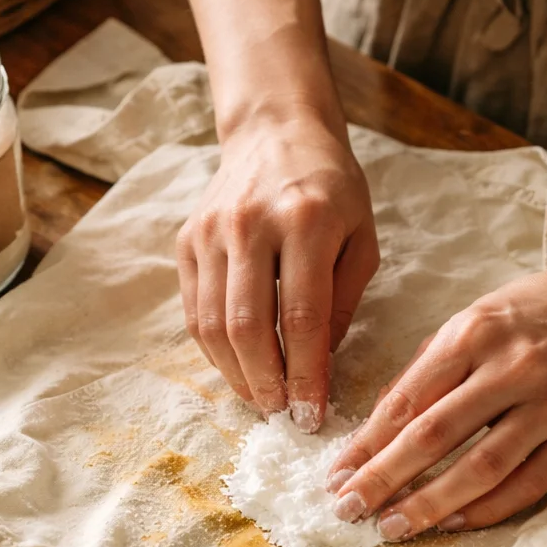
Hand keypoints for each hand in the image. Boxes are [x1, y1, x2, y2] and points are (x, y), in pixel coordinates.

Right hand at [177, 111, 379, 426]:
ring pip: (211, 324)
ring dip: (236, 374)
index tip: (313, 414)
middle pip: (248, 326)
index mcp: (306, 220)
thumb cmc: (331, 188)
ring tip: (262, 400)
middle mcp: (250, 224)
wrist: (275, 131)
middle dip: (266, 383)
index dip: (307, 374)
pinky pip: (193, 310)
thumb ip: (344, 300)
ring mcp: (210, 232)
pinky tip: (238, 369)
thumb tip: (320, 364)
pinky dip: (214, 350)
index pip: (302, 316)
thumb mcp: (361, 237)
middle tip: (283, 416)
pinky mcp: (186, 240)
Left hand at [327, 257, 546, 535]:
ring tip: (393, 527)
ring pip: (483, 467)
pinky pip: (530, 483)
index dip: (367, 444)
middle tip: (350, 509)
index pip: (408, 400)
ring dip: (431, 503)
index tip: (337, 476)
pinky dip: (488, 508)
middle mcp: (514, 367)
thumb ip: (425, 371)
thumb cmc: (529, 313)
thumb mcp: (470, 320)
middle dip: (385, 478)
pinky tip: (452, 522)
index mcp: (475, 333)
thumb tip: (376, 431)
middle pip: (437, 435)